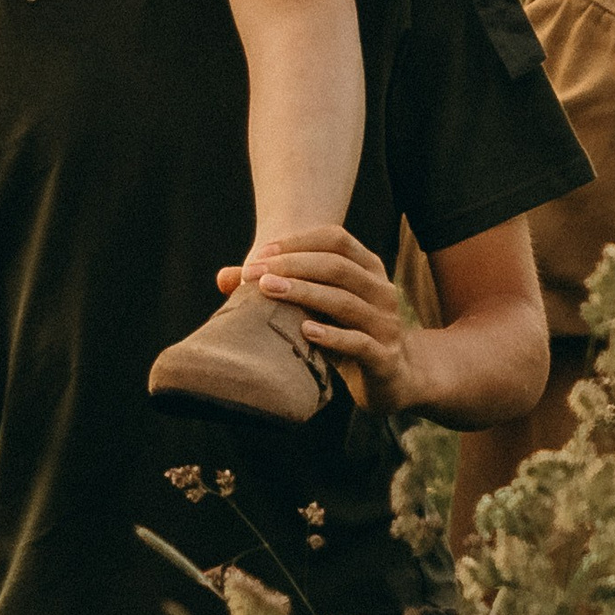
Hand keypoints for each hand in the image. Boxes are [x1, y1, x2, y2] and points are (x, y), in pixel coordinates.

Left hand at [220, 223, 409, 408]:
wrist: (393, 376)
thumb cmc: (345, 332)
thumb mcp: (317, 306)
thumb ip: (277, 287)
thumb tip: (222, 277)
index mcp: (369, 268)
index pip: (336, 239)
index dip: (297, 242)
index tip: (260, 253)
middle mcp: (382, 290)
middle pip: (337, 266)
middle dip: (292, 266)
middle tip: (255, 274)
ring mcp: (386, 323)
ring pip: (345, 301)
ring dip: (304, 294)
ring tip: (269, 292)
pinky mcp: (384, 356)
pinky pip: (358, 342)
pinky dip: (331, 335)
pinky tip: (305, 331)